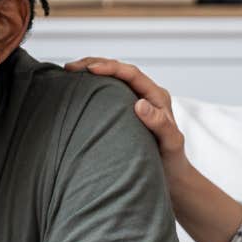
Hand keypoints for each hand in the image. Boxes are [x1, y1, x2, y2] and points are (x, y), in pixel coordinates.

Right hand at [63, 57, 241, 241]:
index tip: (90, 69)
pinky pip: (108, 94)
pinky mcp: (126, 113)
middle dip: (94, 64)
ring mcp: (135, 103)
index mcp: (157, 97)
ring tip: (69, 73)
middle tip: (70, 67)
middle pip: (119, 71)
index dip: (110, 68)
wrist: (172, 177)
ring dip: (92, 73)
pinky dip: (93, 88)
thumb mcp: (170, 143)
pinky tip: (78, 90)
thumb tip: (139, 104)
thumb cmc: (173, 161)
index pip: (132, 74)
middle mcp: (147, 95)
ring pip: (112, 80)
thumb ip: (160, 124)